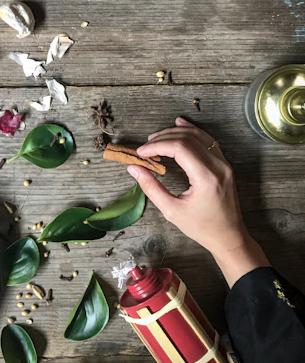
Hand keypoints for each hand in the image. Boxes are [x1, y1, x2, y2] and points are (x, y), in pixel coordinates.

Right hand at [128, 117, 268, 286]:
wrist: (228, 236)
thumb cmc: (201, 227)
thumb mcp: (172, 211)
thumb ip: (151, 187)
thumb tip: (134, 168)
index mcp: (206, 178)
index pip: (180, 148)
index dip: (158, 145)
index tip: (141, 152)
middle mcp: (218, 166)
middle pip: (188, 138)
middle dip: (164, 137)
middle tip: (146, 145)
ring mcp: (224, 164)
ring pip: (199, 135)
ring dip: (176, 132)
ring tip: (157, 137)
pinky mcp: (224, 164)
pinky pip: (208, 141)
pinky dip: (192, 132)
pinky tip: (180, 126)